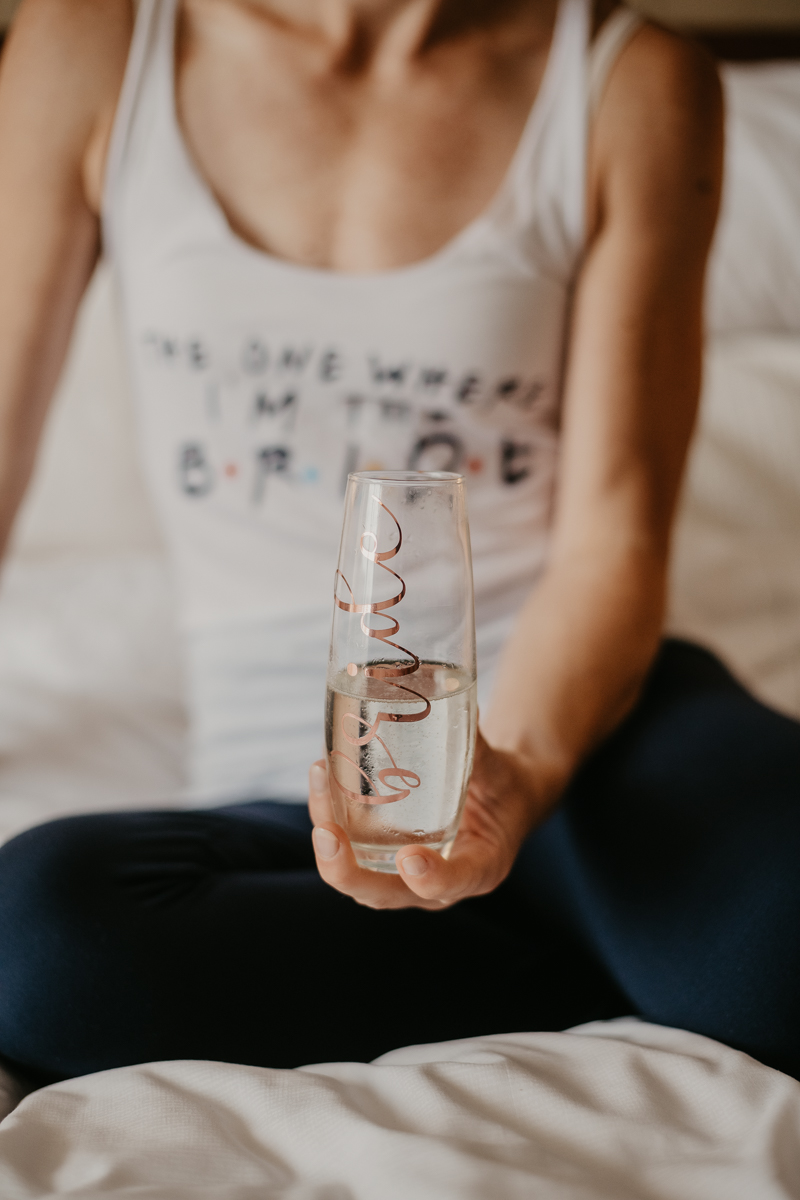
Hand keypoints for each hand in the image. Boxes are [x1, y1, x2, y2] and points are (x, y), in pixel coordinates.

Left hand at [308, 730, 558, 909]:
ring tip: (318, 780)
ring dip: (328, 841)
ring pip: (358, 875)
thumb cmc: (503, 784)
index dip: (433, 878)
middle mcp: (438, 885)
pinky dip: (330, 817)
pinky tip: (320, 775)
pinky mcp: (384, 859)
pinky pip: (350, 851)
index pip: (456, 883)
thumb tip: (445, 689)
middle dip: (347, 871)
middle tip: (327, 834)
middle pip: (386, 894)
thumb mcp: (499, 767)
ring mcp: (405, 877)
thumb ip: (475, 744)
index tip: (411, 858)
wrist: (499, 796)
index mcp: (481, 867)